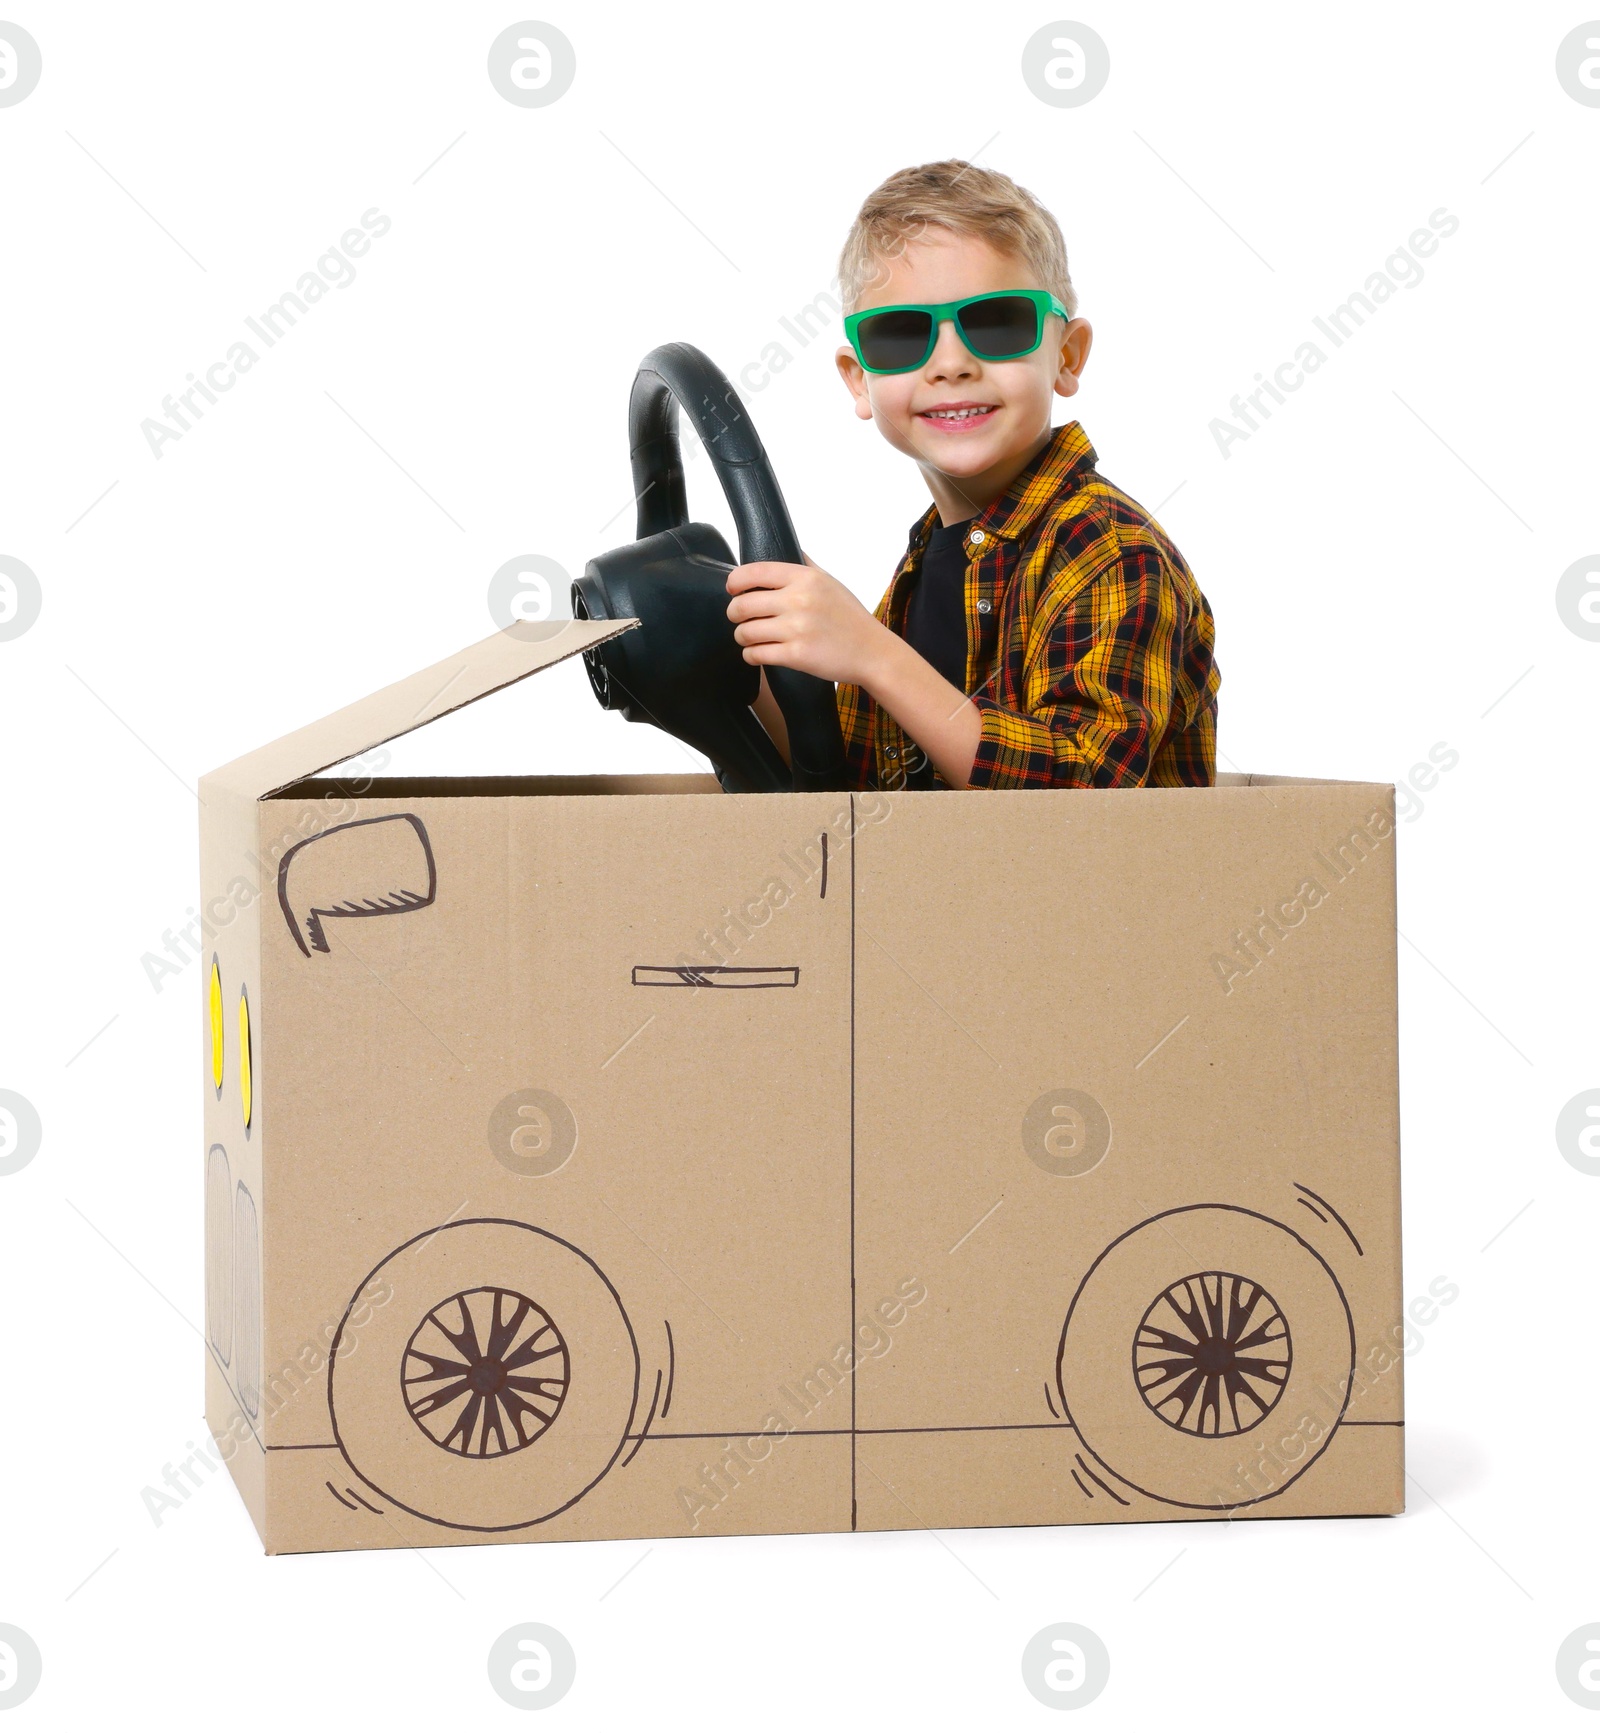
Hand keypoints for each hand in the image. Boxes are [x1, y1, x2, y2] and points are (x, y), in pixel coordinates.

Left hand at [725, 555, 887, 686]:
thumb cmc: (850, 618)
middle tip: (739, 618)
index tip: (732, 589)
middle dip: (734, 613)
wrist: (873, 652)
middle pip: (742, 605)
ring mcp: (797, 629)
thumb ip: (806, 565)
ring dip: (742, 637)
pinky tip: (757, 653)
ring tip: (749, 638)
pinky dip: (751, 655)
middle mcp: (799, 601)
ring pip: (745, 632)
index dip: (735, 582)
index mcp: (805, 578)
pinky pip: (756, 654)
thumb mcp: (830, 582)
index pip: (754, 572)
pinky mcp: (797, 655)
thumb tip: (787, 547)